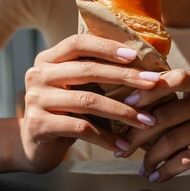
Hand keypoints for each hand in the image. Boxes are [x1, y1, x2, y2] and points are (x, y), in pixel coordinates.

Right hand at [20, 34, 160, 172]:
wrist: (35, 146)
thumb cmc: (65, 113)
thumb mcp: (76, 87)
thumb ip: (96, 74)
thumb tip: (143, 67)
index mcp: (48, 59)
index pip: (78, 43)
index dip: (107, 47)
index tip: (135, 56)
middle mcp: (38, 75)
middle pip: (87, 70)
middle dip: (125, 77)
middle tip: (154, 84)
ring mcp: (36, 99)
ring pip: (88, 100)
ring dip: (123, 111)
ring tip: (147, 121)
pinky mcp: (38, 125)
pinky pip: (81, 128)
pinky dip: (106, 137)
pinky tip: (123, 144)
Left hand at [122, 69, 189, 181]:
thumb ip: (173, 102)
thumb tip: (127, 109)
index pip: (175, 78)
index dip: (149, 89)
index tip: (125, 103)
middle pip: (167, 114)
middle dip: (139, 134)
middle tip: (122, 149)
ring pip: (174, 139)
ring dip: (152, 158)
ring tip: (142, 168)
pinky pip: (187, 158)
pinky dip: (167, 170)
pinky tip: (158, 175)